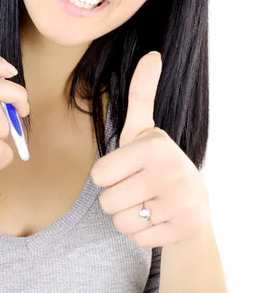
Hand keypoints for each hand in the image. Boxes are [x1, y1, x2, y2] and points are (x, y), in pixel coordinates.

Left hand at [91, 52, 211, 247]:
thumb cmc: (157, 164)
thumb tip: (152, 54)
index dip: (108, 176)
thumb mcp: (144, 129)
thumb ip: (141, 94)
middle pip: (107, 201)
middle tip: (139, 189)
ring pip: (121, 222)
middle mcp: (170, 170)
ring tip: (149, 203)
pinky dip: (144, 233)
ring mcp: (180, 200)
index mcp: (153, 145)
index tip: (129, 170)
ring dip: (129, 217)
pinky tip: (159, 218)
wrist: (194, 203)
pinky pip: (138, 238)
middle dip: (117, 199)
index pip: (98, 176)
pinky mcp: (184, 227)